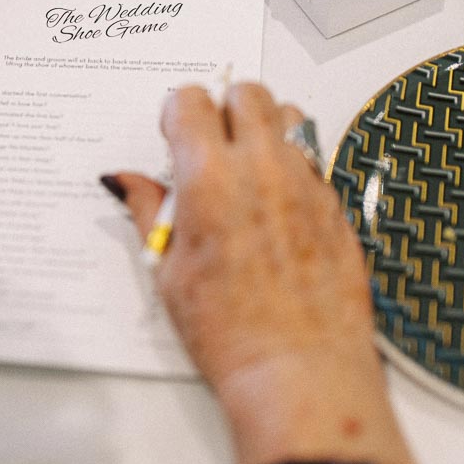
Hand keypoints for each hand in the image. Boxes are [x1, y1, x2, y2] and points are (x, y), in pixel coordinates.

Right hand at [111, 83, 419, 463]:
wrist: (298, 371)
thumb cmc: (231, 332)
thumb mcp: (168, 272)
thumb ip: (150, 212)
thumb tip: (128, 182)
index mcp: (210, 178)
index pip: (192, 100)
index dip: (178, 112)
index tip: (175, 134)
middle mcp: (263, 168)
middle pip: (247, 91)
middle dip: (224, 108)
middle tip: (211, 144)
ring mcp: (307, 183)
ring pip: (291, 115)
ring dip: (266, 128)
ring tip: (248, 168)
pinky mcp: (336, 205)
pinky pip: (314, 160)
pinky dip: (293, 167)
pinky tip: (276, 207)